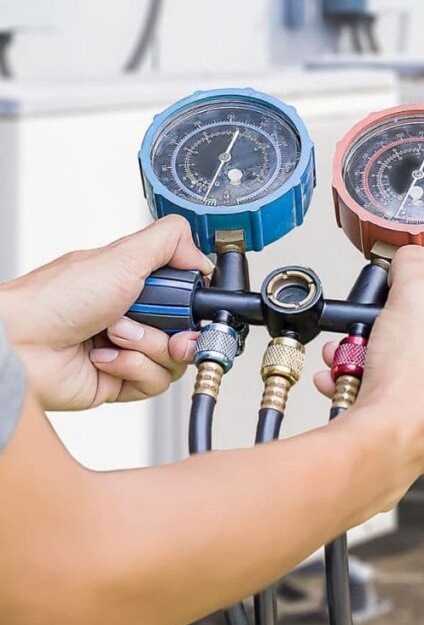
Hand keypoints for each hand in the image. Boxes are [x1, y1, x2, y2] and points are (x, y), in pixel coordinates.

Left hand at [0, 216, 214, 410]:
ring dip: (145, 346)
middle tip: (157, 322)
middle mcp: (136, 317)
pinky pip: (152, 382)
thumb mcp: (123, 255)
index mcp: (138, 285)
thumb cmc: (55, 298)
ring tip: (114, 334)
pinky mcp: (119, 382)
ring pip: (173, 360)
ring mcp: (128, 350)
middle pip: (189, 331)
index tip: (194, 306)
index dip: (197, 305)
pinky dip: (130, 368)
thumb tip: (202, 255)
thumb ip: (170, 241)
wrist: (20, 344)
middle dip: (174, 330)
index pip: (189, 298)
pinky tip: (104, 356)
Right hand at [315, 246, 423, 474]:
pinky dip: (381, 383)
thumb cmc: (413, 381)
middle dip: (412, 326)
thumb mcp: (414, 294)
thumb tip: (411, 258)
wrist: (382, 441)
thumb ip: (416, 264)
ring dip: (388, 353)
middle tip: (393, 322)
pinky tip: (351, 376)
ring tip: (360, 348)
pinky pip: (410, 395)